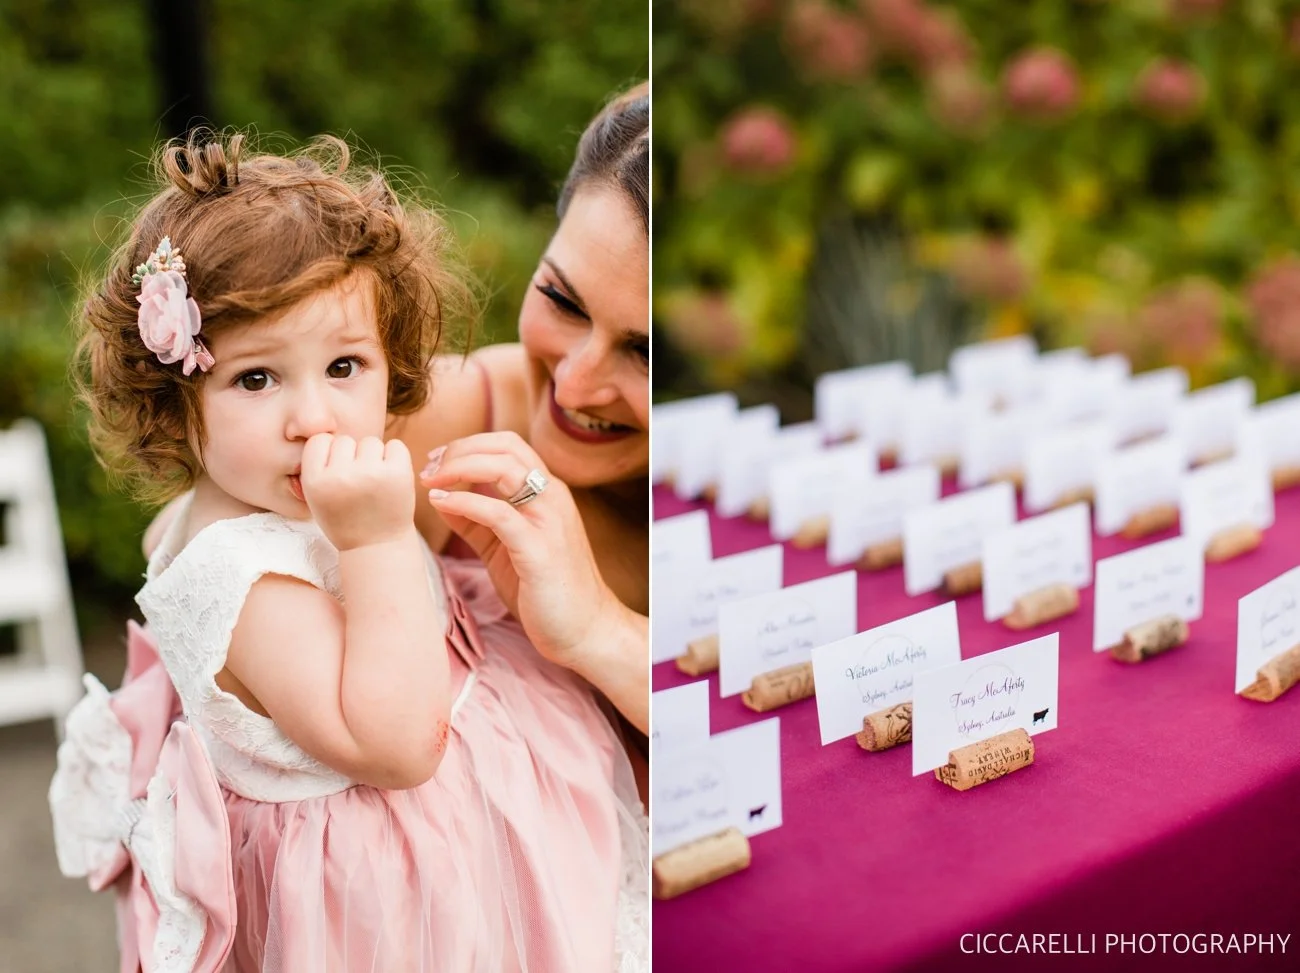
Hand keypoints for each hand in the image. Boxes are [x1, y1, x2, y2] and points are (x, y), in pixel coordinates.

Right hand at [301, 433, 414, 551]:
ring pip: (370, 441)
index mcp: (315, 482)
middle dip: (351, 456)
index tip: (336, 472)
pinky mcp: (399, 474)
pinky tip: (390, 478)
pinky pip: (395, 445)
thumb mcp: (316, 497)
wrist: (377, 546)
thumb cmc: (345, 519)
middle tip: (357, 484)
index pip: (320, 440)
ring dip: (373, 456)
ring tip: (373, 483)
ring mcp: (371, 474)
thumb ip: (317, 465)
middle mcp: (341, 476)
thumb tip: (326, 426)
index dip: (329, 453)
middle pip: (345, 440)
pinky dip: (395, 457)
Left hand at [420, 431, 619, 668]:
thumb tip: (441, 498)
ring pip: (504, 468)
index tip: (436, 462)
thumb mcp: (504, 548)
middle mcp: (552, 497)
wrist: (585, 631)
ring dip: (459, 467)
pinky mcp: (539, 550)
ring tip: (431, 481)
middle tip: (428, 468)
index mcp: (547, 494)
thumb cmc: (544, 591)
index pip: (508, 446)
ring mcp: (549, 521)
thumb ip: (477, 522)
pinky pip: (498, 514)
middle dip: (459, 449)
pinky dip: (464, 502)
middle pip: (505, 447)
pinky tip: (441, 504)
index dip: (468, 445)